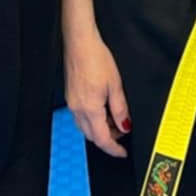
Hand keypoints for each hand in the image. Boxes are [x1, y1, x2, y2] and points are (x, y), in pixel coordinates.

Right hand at [65, 27, 131, 156]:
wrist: (80, 43)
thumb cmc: (96, 58)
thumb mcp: (115, 85)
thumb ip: (120, 109)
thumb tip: (125, 126)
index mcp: (90, 109)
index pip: (102, 139)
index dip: (114, 149)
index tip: (122, 152)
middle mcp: (77, 109)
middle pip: (92, 136)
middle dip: (108, 139)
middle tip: (122, 132)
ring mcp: (72, 103)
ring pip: (85, 127)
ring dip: (99, 129)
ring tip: (114, 120)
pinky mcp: (70, 95)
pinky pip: (81, 116)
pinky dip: (92, 119)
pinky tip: (102, 109)